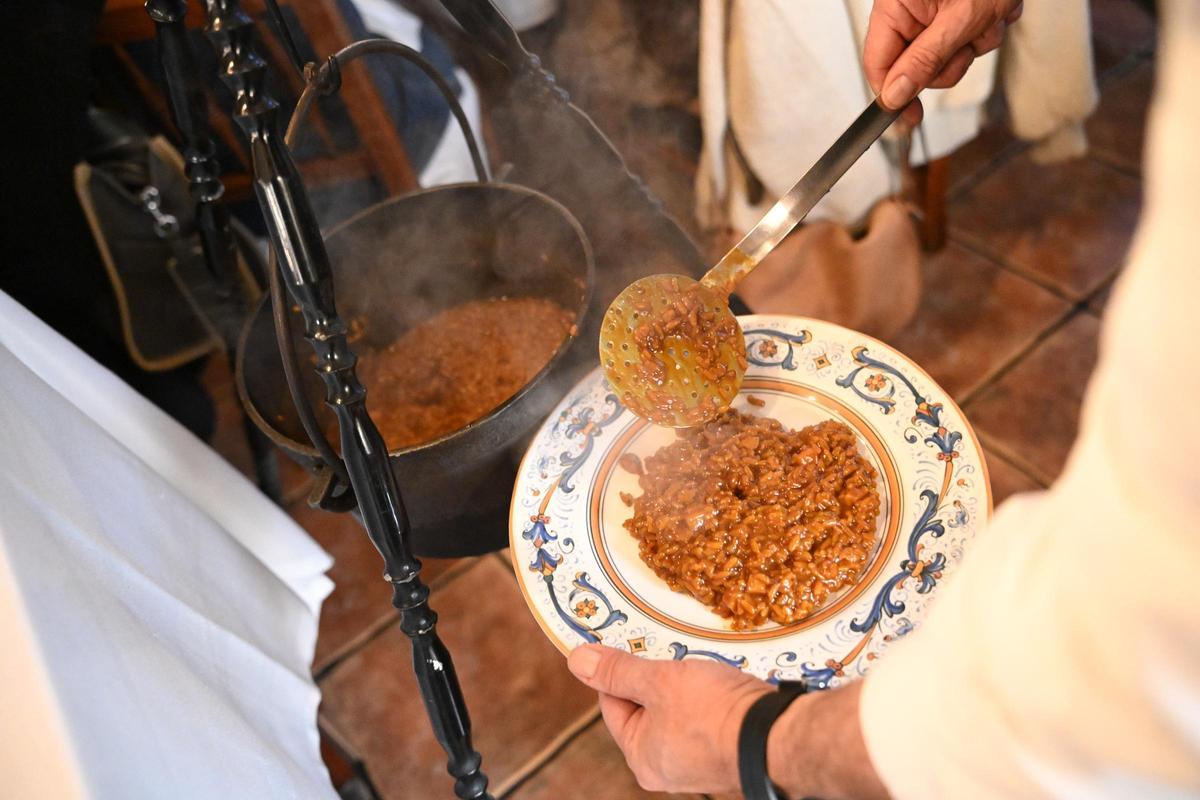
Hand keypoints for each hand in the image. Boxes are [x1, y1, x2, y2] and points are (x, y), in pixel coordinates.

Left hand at [567, 644, 771, 793]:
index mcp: (641, 758)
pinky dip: (705, 696)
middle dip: (656, 677)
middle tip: (666, 653)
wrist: (778, 734)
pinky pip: (702, 717)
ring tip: (694, 665)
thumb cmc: (714, 713)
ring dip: (682, 684)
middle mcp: (665, 767)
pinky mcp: (723, 749)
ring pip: (675, 710)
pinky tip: (716, 680)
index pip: (612, 703)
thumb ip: (617, 671)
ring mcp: (696, 761)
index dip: (618, 670)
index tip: (625, 643)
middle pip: (645, 707)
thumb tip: (577, 661)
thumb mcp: (659, 681)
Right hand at [865, 0, 1023, 120]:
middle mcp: (910, 10)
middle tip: (967, 46)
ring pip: (945, 58)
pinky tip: (995, 13)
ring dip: (974, 46)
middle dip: (948, 63)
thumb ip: (924, 61)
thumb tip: (895, 96)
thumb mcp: (959, 20)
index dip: (893, 95)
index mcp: (895, 7)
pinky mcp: (954, 14)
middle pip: (914, 67)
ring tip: (989, 19)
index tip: (910, 118)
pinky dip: (984, 33)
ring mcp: (933, 13)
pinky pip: (964, 43)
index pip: (878, 64)